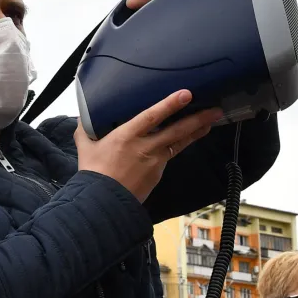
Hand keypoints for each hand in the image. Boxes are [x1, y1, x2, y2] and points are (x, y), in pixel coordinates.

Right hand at [75, 90, 220, 201]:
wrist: (102, 203)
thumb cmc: (93, 173)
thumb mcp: (85, 146)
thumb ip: (86, 129)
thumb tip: (83, 118)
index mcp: (127, 136)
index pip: (152, 116)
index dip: (170, 104)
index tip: (186, 94)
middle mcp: (145, 147)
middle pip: (176, 131)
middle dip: (197, 119)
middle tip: (215, 109)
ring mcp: (154, 162)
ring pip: (178, 144)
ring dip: (195, 132)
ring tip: (209, 122)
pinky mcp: (157, 174)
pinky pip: (169, 156)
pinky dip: (177, 147)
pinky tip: (184, 141)